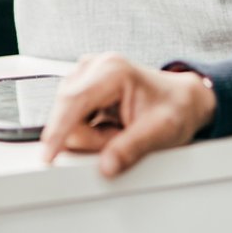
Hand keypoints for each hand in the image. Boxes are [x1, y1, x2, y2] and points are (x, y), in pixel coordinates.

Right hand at [38, 53, 216, 177]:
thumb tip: (106, 167)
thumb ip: (131, 149)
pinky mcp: (83, 85)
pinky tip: (111, 127)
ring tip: (120, 131)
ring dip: (91, 134)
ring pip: (68, 115)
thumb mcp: (161, 132)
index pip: (74, 101)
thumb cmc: (175, 109)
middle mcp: (94, 65)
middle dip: (90, 136)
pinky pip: (72, 116)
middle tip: (121, 139)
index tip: (48, 155)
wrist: (183, 99)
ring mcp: (86, 73)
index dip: (58, 130)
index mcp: (112, 70)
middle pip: (67, 111)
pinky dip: (90, 129)